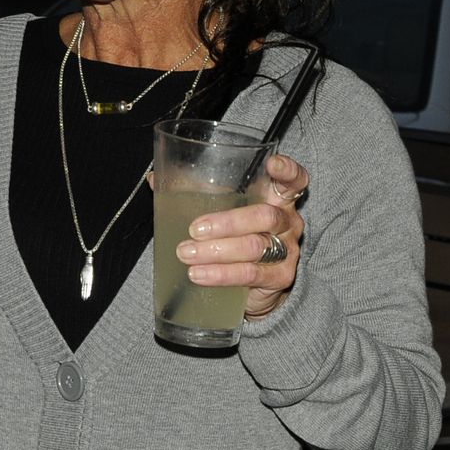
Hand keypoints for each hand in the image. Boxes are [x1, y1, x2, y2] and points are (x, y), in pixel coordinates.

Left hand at [176, 152, 309, 319]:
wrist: (255, 286)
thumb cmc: (237, 236)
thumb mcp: (222, 210)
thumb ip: (196, 192)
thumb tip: (156, 178)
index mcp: (276, 198)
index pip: (293, 180)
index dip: (287, 170)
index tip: (272, 164)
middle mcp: (287, 222)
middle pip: (265, 216)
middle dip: (227, 222)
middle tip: (195, 229)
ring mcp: (286, 250)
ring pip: (255, 246)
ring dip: (217, 251)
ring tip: (187, 253)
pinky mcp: (279, 277)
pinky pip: (251, 274)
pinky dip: (222, 274)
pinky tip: (200, 275)